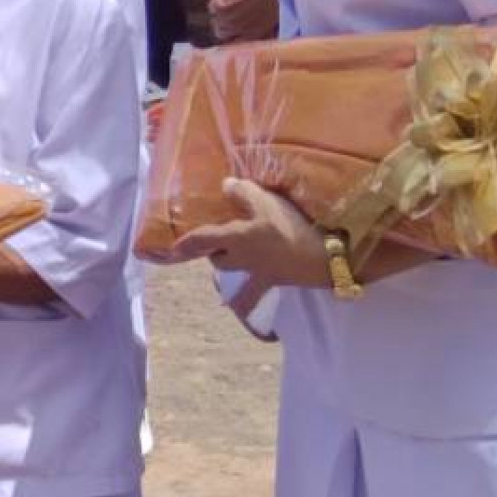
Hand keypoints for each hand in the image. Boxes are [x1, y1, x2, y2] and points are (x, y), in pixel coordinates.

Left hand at [160, 178, 324, 310]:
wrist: (324, 259)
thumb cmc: (292, 229)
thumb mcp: (269, 205)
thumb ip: (245, 193)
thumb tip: (225, 184)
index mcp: (235, 237)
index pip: (203, 239)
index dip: (187, 243)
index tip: (172, 248)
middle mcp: (239, 258)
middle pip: (216, 258)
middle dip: (210, 250)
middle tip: (211, 240)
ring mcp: (254, 272)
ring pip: (230, 272)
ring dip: (224, 266)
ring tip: (225, 260)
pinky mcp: (272, 281)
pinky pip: (253, 295)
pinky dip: (244, 303)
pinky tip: (240, 312)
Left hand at [203, 0, 278, 41]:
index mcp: (220, 5)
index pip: (213, 8)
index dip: (221, 3)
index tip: (230, 0)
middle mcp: (227, 20)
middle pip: (217, 22)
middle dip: (223, 17)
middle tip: (236, 11)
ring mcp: (239, 30)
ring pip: (224, 34)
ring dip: (229, 28)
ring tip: (240, 20)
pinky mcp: (253, 36)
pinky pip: (238, 43)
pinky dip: (238, 39)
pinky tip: (244, 31)